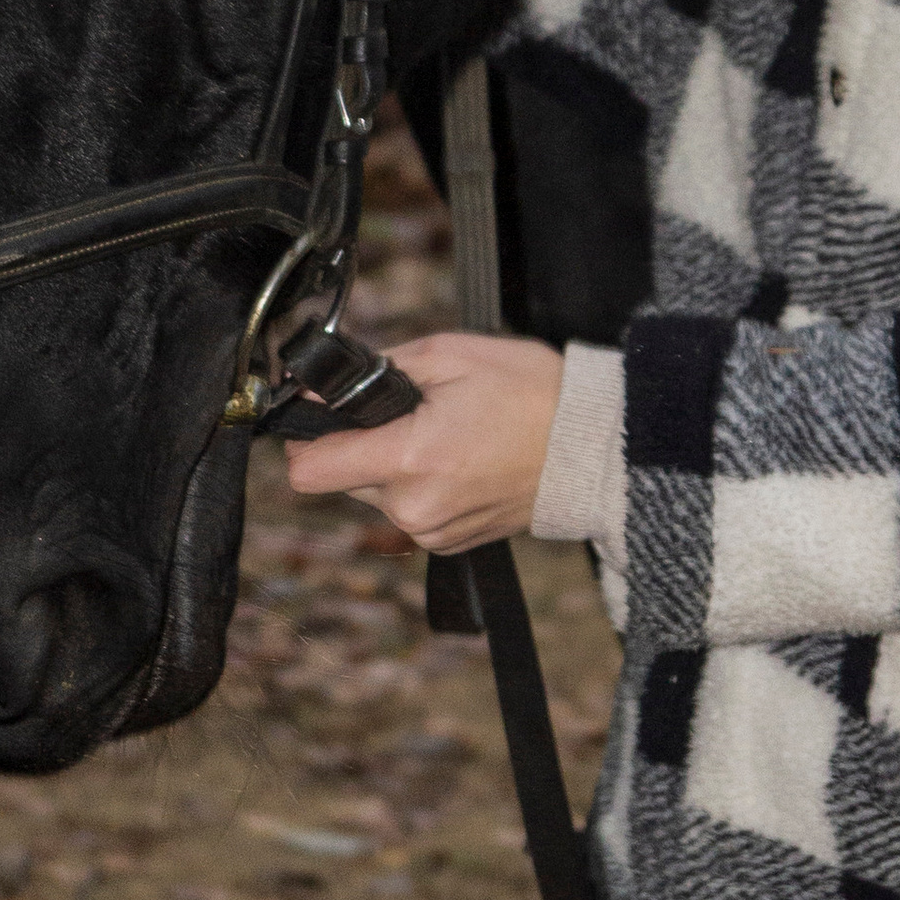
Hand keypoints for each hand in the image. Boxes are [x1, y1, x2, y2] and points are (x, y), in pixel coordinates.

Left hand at [281, 331, 562, 551]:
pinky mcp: (449, 544)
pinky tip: (459, 458)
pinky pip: (408, 510)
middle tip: (412, 411)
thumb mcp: (449, 355)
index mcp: (410, 460)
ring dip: (392, 463)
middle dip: (363, 441)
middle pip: (342, 477)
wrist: (594, 449)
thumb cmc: (531, 393)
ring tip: (444, 432)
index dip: (304, 437)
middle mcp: (414, 508)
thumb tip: (319, 388)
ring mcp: (433, 532)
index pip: (308, 471)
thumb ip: (375, 370)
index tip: (322, 414)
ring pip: (375, 494)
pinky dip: (419, 484)